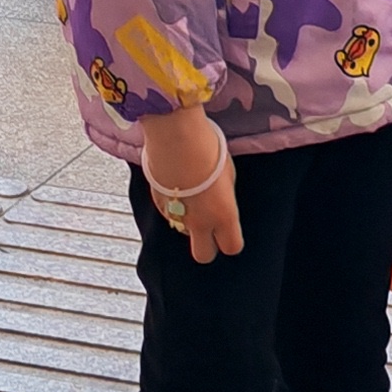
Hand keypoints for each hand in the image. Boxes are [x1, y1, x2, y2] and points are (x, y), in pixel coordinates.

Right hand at [138, 109, 244, 265]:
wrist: (175, 136)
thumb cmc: (207, 149)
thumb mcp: (228, 174)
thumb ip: (225, 197)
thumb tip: (220, 201)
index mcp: (223, 215)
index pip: (232, 246)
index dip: (231, 240)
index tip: (229, 230)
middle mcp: (200, 222)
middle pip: (204, 255)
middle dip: (207, 246)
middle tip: (209, 228)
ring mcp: (177, 216)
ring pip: (184, 233)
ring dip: (189, 223)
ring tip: (191, 197)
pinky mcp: (159, 205)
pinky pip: (169, 215)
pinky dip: (173, 207)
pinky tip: (176, 186)